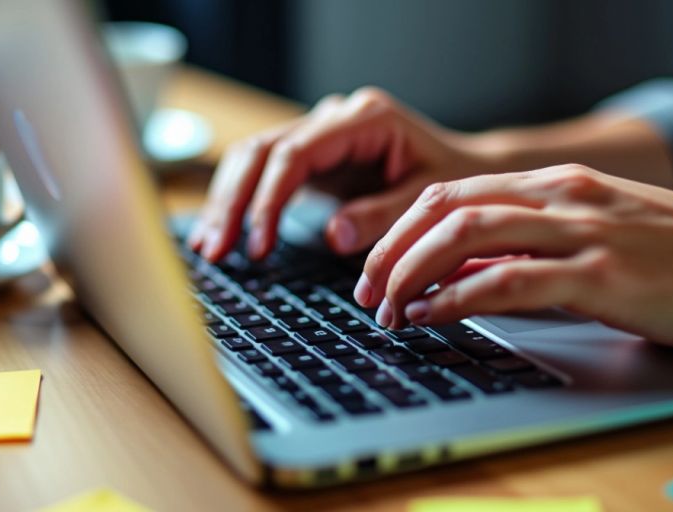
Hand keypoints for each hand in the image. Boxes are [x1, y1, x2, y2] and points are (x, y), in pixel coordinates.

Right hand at [187, 87, 476, 260]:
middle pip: (262, 150)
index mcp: (365, 119)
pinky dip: (241, 202)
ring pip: (252, 157)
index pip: (296, 152)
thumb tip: (333, 236)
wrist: (464, 170)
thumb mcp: (429, 201)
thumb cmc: (453, 181)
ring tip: (208, 247)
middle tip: (216, 249)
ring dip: (227, 202)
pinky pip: (263, 172)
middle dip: (233, 202)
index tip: (258, 243)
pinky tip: (221, 233)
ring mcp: (318, 133)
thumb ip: (383, 216)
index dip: (269, 199)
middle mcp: (334, 118)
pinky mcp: (310, 156)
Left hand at [355, 164, 672, 354]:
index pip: (453, 193)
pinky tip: (432, 316)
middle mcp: (561, 198)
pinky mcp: (603, 276)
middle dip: (393, 249)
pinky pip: (509, 281)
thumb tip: (462, 272)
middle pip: (446, 208)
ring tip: (389, 308)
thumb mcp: (593, 236)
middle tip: (367, 290)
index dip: (402, 228)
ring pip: (467, 236)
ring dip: (413, 273)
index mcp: (556, 186)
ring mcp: (581, 233)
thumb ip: (529, 245)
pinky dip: (457, 299)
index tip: (377, 265)